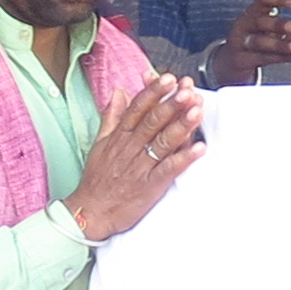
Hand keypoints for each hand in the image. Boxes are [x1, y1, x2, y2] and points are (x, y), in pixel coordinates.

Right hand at [64, 74, 205, 243]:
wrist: (92, 211)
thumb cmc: (97, 179)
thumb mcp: (99, 143)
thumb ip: (111, 116)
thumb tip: (118, 92)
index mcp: (119, 136)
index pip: (137, 108)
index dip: (153, 92)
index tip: (167, 78)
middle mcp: (130, 148)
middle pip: (152, 121)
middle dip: (171, 104)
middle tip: (186, 89)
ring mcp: (141, 167)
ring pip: (163, 142)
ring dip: (181, 126)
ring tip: (196, 111)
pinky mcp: (150, 186)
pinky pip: (169, 169)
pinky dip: (184, 159)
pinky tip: (199, 148)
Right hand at [225, 0, 290, 68]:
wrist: (233, 60)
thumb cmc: (257, 40)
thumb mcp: (269, 29)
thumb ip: (288, 29)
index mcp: (253, 12)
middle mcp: (244, 24)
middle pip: (260, 22)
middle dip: (278, 24)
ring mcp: (240, 42)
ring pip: (260, 42)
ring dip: (280, 44)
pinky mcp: (241, 59)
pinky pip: (262, 58)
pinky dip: (280, 57)